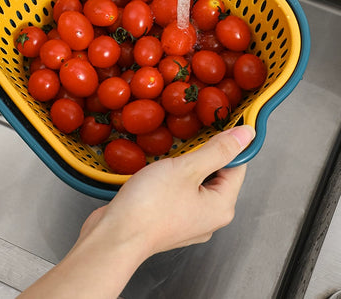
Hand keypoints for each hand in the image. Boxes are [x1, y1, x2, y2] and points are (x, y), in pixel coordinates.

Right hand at [20, 125, 254, 298]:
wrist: (114, 237)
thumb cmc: (150, 206)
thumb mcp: (187, 168)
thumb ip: (218, 150)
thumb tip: (246, 135)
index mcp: (222, 206)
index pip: (237, 165)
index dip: (227, 142)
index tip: (215, 123)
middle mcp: (209, 218)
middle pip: (216, 174)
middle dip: (202, 153)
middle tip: (186, 137)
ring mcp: (188, 221)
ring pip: (194, 182)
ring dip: (184, 165)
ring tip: (170, 152)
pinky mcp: (168, 221)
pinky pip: (178, 192)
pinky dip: (171, 178)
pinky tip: (158, 169)